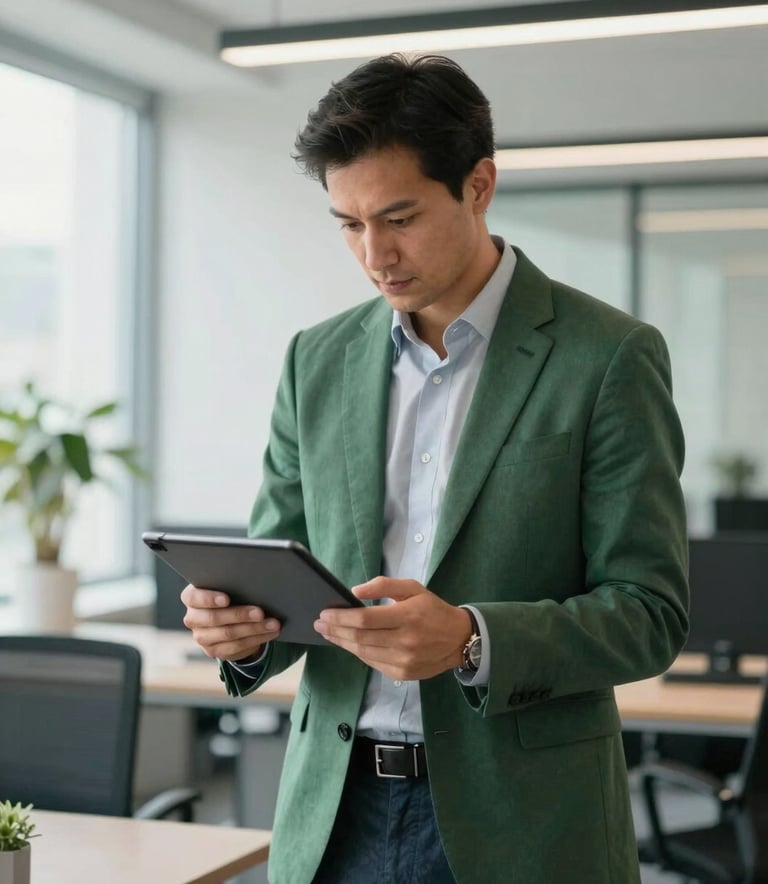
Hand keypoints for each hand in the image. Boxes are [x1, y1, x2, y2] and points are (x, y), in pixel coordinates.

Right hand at [180, 584, 281, 661]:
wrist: (230, 620)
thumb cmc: (231, 595)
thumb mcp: (228, 587)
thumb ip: (233, 584)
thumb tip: (255, 582)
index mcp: (192, 597)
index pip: (193, 597)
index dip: (209, 599)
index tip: (227, 599)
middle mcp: (193, 618)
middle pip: (214, 618)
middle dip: (240, 614)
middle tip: (260, 612)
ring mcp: (201, 637)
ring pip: (228, 634)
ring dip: (254, 628)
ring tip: (273, 623)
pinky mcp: (213, 651)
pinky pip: (236, 646)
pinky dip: (257, 639)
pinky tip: (270, 633)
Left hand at [313, 576, 472, 679]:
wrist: (458, 640)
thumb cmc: (432, 610)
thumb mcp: (413, 588)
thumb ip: (384, 585)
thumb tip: (355, 592)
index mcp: (408, 616)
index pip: (365, 619)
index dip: (341, 618)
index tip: (324, 613)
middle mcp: (405, 641)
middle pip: (359, 638)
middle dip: (335, 630)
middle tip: (319, 624)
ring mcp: (403, 661)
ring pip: (362, 652)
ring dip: (342, 642)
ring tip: (329, 633)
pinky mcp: (402, 674)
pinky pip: (372, 663)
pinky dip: (357, 652)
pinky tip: (348, 643)